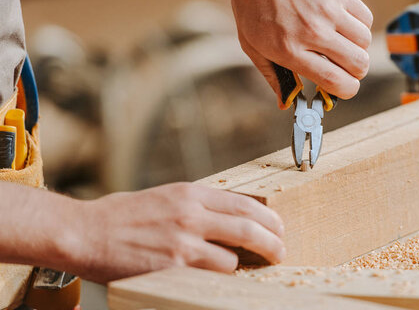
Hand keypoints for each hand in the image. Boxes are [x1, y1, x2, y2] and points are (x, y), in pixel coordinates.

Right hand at [72, 183, 284, 282]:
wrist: (84, 232)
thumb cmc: (122, 216)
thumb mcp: (165, 197)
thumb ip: (197, 205)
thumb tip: (228, 217)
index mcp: (190, 193)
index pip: (244, 202)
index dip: (268, 217)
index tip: (277, 227)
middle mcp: (191, 213)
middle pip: (249, 226)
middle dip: (273, 241)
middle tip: (281, 251)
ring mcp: (183, 241)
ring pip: (234, 256)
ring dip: (244, 265)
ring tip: (248, 269)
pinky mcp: (172, 266)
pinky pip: (212, 274)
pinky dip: (222, 277)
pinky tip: (222, 278)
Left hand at [222, 0, 372, 106]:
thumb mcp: (251, 43)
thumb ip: (272, 74)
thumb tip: (285, 101)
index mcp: (288, 49)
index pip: (334, 80)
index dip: (346, 91)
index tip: (345, 88)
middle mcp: (312, 31)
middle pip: (358, 64)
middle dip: (356, 72)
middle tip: (346, 67)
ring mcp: (328, 10)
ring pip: (365, 42)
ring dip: (358, 48)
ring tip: (342, 43)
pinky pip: (365, 17)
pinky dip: (360, 25)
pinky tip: (344, 23)